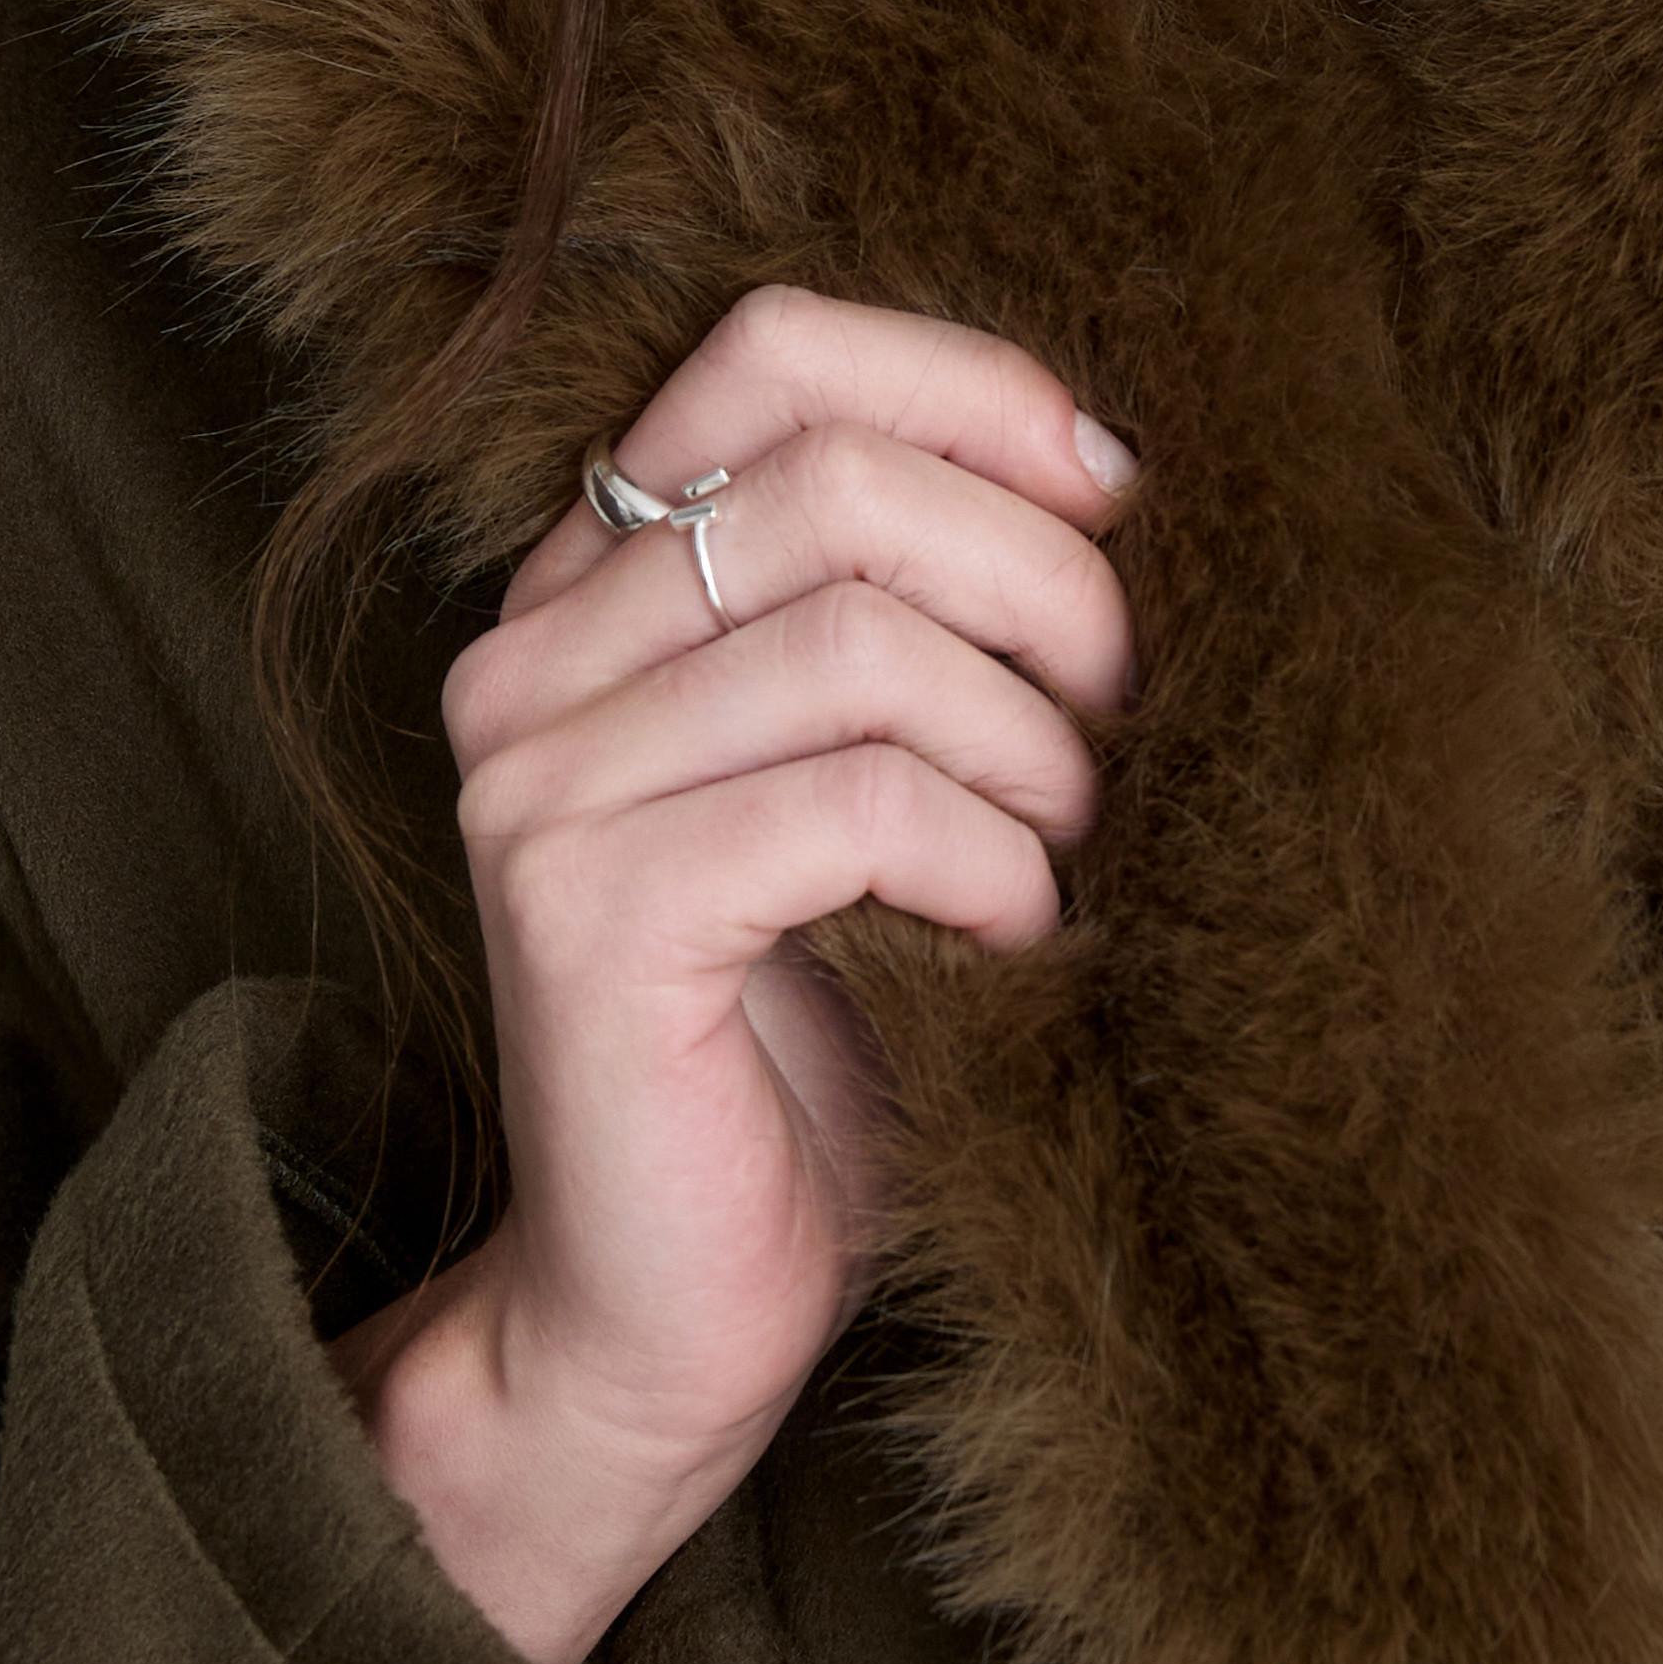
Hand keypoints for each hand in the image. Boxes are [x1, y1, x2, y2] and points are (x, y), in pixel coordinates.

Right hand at [331, 284, 1139, 1663]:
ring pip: (863, 643)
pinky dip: (986, 867)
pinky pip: (856, 804)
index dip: (969, 388)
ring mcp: (535, 775)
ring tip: (1074, 857)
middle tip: (1130, 721)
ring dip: (1032, 752)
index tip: (1117, 495)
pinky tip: (1014, 944)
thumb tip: (1116, 468)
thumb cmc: (829, 1040)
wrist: (678, 1314)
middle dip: (1040, 586)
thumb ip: (936, 612)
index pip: (773, 349)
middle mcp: (532, 651)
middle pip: (841, 482)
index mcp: (599, 583)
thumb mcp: (898, 774)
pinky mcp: (580, 904)